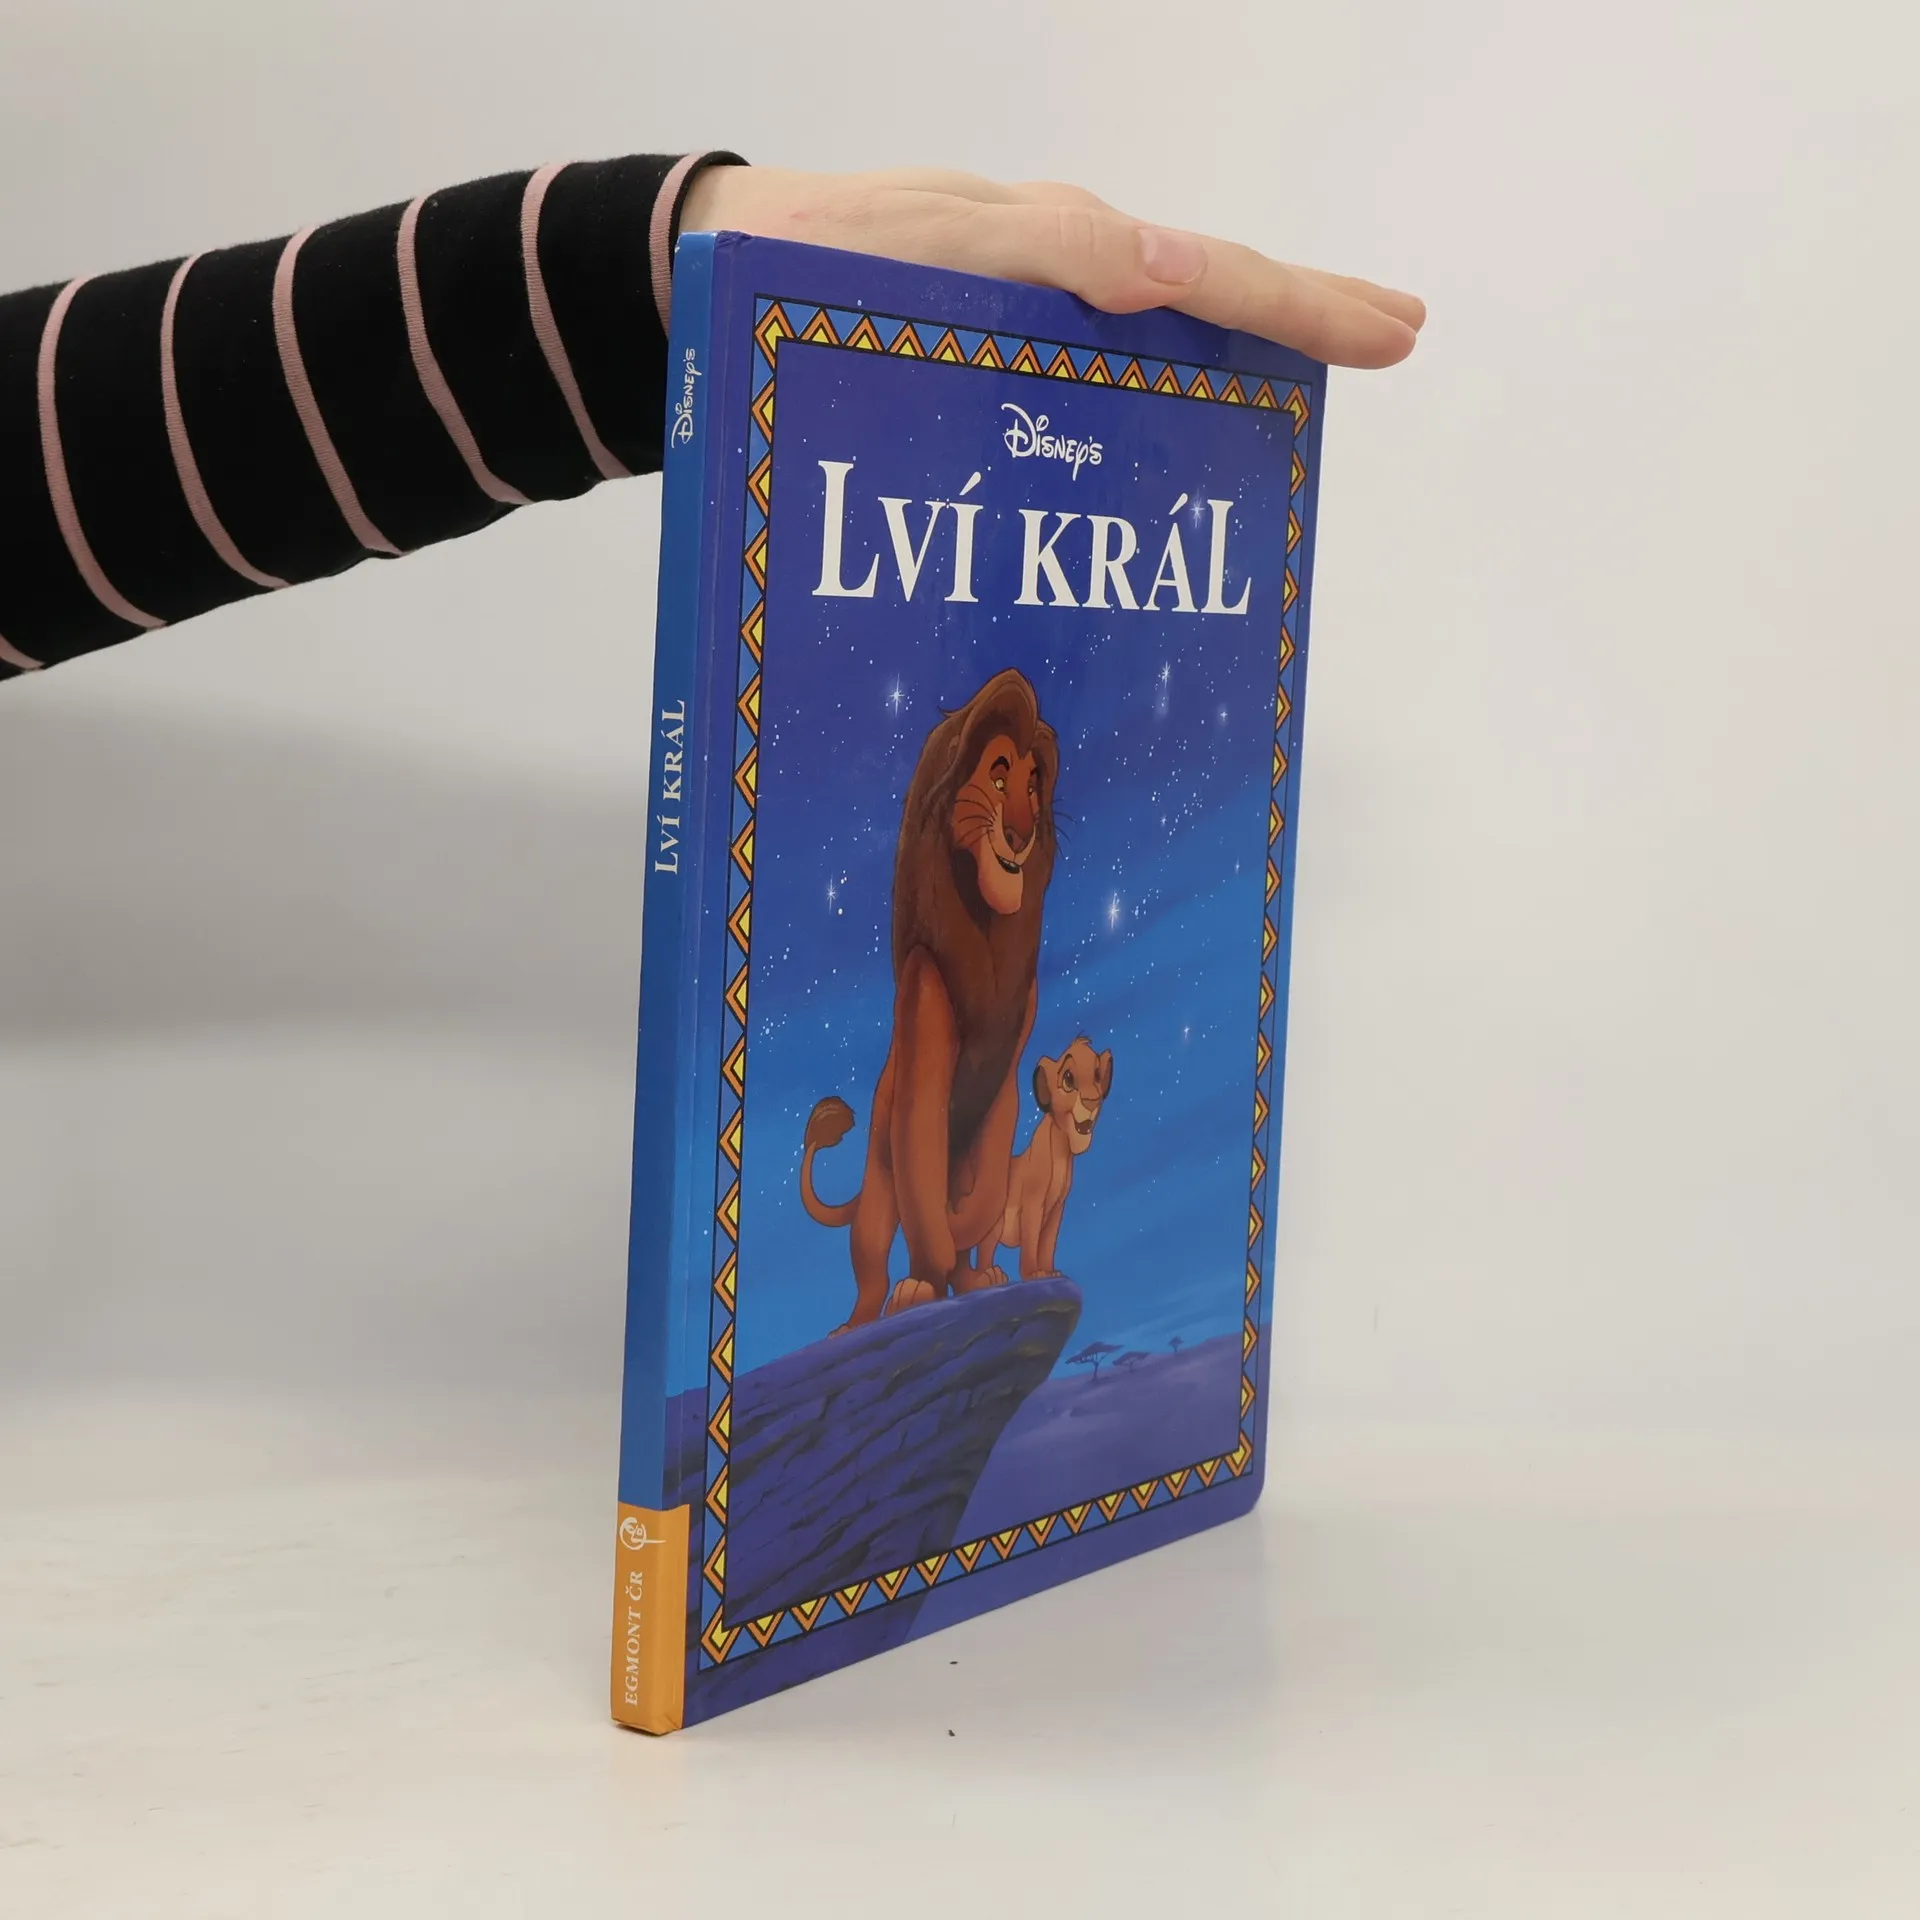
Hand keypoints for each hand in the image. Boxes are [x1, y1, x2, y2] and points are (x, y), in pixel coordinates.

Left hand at [680, 165, 1422, 369]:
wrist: (714, 266)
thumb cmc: (801, 261)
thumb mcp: (912, 250)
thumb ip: (1035, 252)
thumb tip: (1163, 271)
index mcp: (1041, 244)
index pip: (1190, 269)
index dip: (1287, 306)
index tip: (1380, 337)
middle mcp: (1048, 265)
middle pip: (1197, 279)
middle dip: (1300, 308)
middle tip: (1398, 332)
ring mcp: (1026, 295)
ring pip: (1160, 310)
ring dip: (1252, 330)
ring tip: (1335, 353)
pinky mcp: (995, 327)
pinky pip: (1102, 339)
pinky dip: (1172, 354)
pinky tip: (1202, 400)